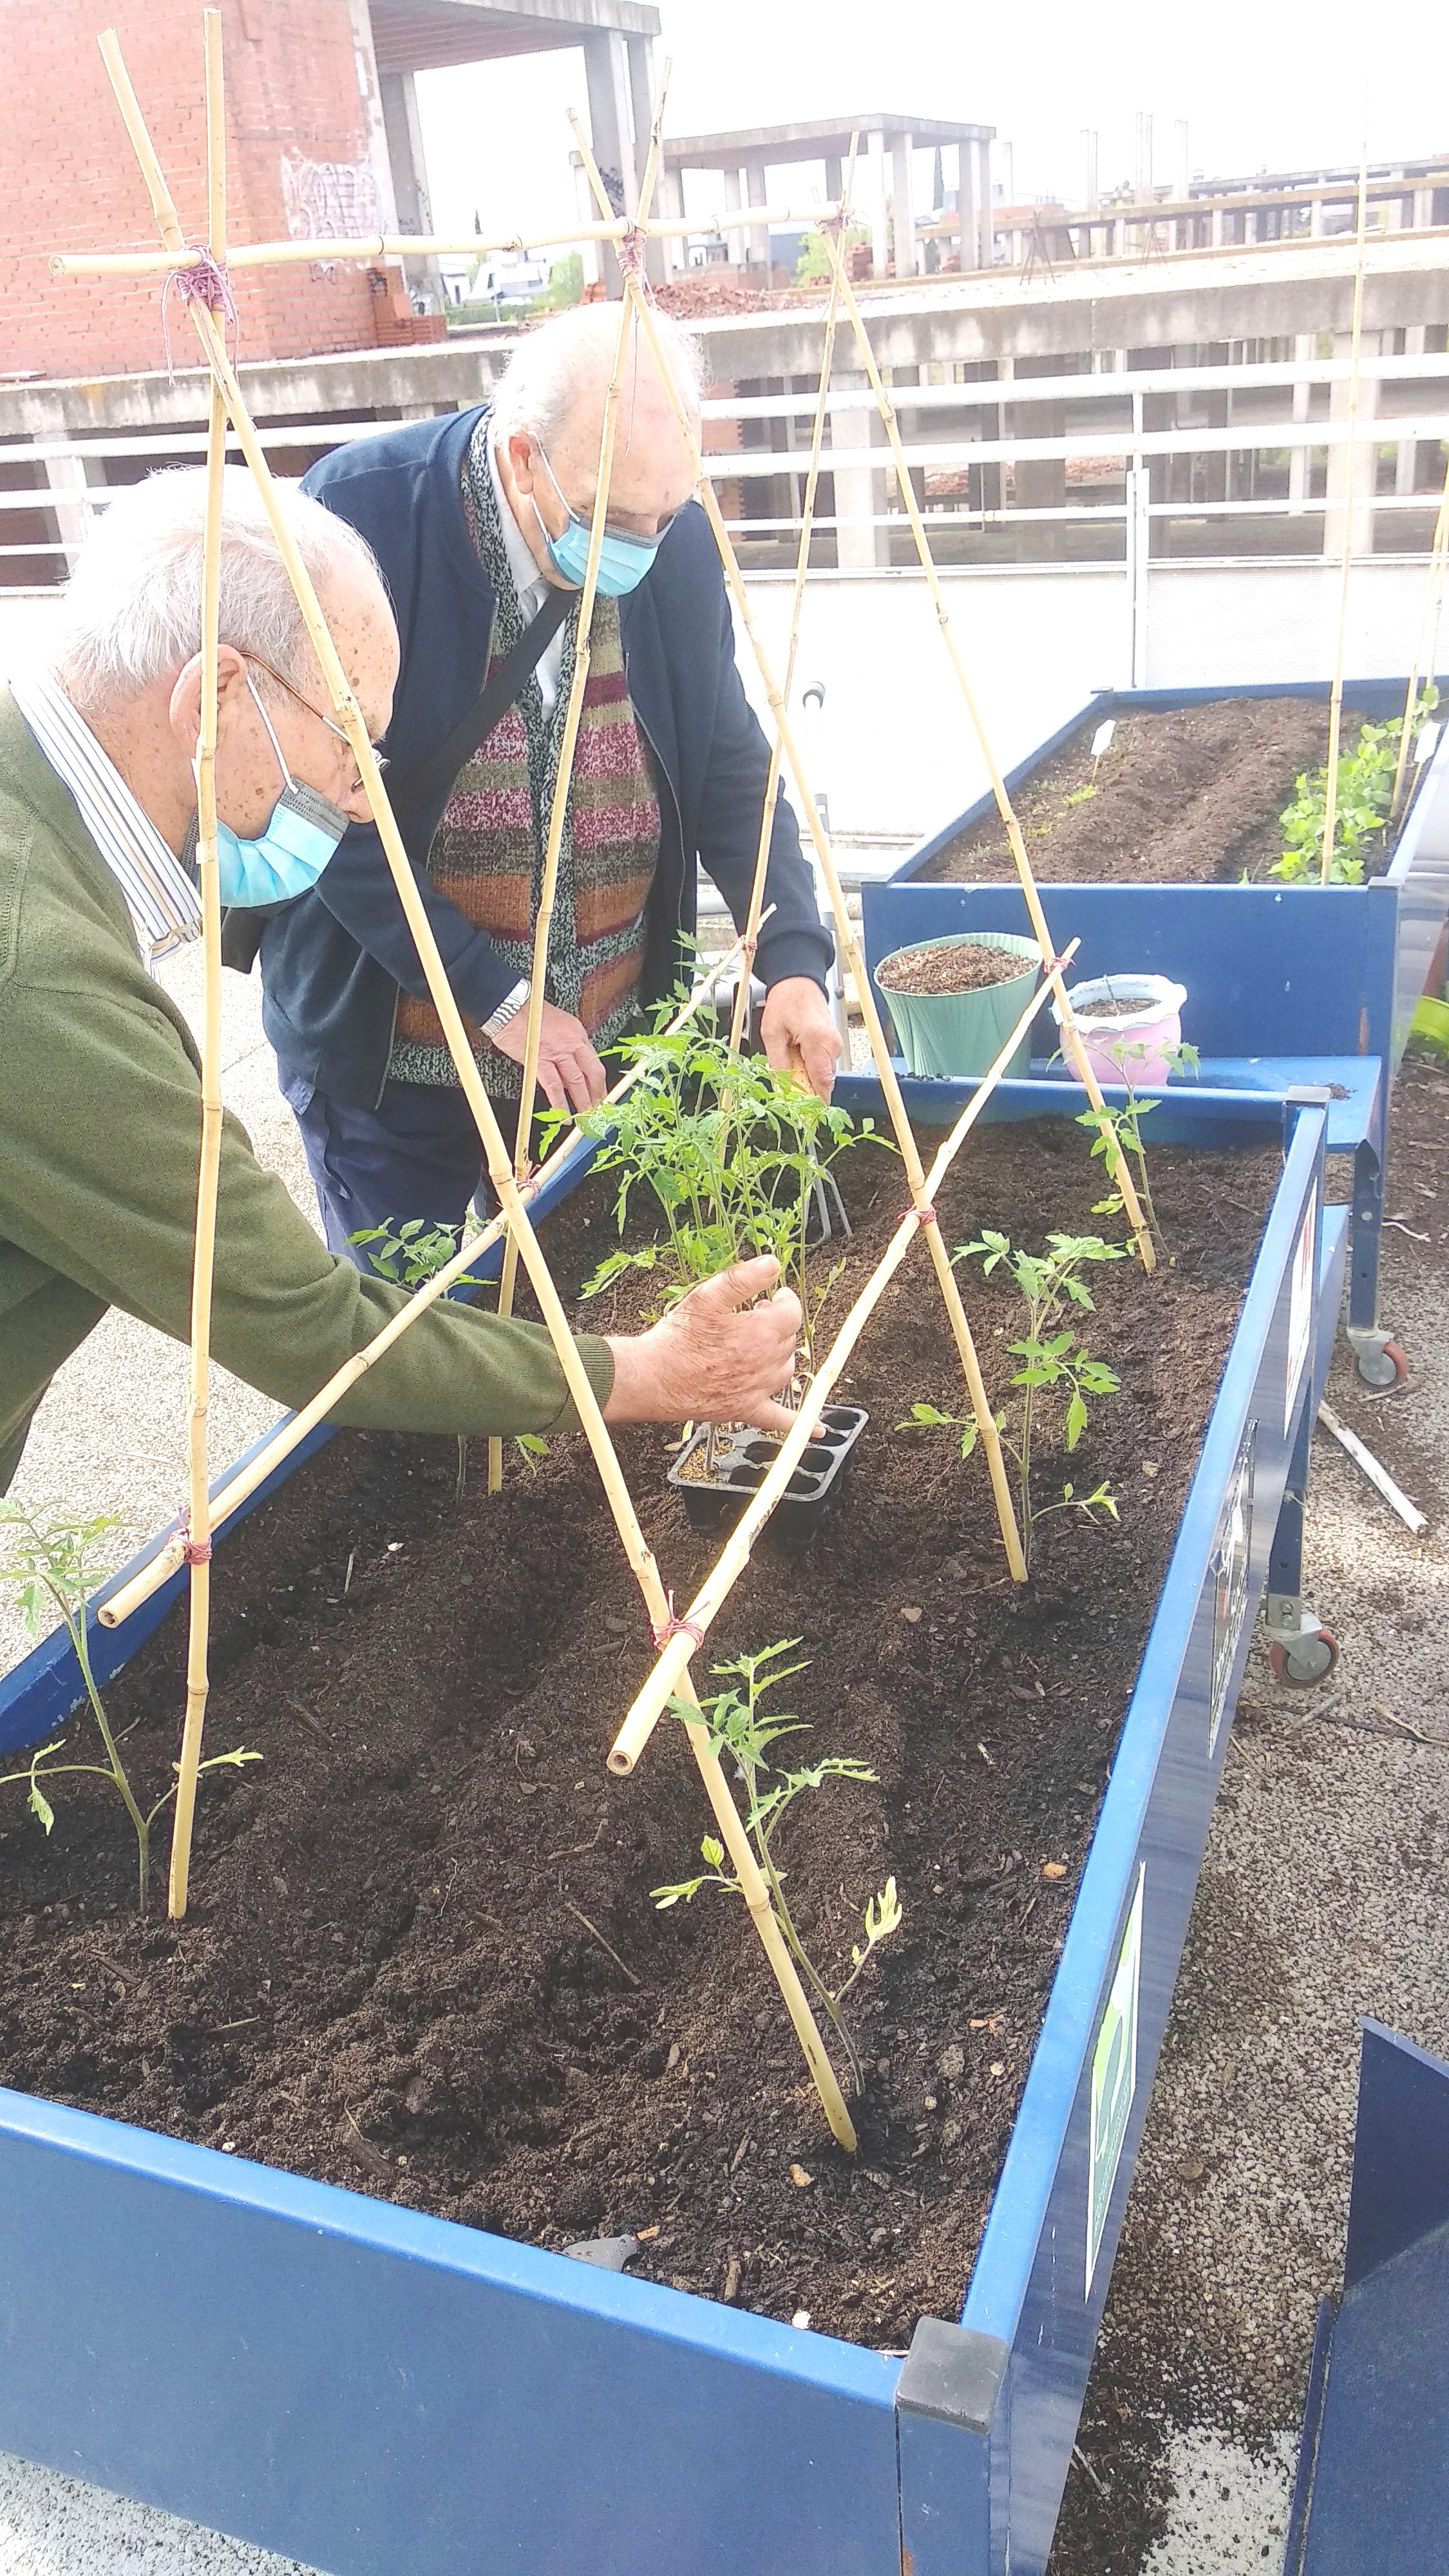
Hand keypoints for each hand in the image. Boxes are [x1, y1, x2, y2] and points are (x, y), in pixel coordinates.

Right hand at [489, 999, 606, 1114]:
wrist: (508, 1007)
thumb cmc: (528, 1014)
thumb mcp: (557, 1027)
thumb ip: (566, 1050)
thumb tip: (568, 1075)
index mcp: (577, 1033)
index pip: (594, 1062)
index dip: (599, 1082)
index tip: (600, 1094)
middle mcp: (571, 1042)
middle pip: (591, 1073)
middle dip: (596, 1095)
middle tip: (597, 1110)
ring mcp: (557, 1052)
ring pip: (575, 1082)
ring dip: (581, 1102)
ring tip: (584, 1117)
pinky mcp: (539, 1061)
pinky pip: (553, 1086)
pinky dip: (559, 1103)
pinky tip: (563, 1115)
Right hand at [603, 1255, 800, 1433]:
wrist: (653, 1377)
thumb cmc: (676, 1339)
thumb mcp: (707, 1296)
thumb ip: (743, 1277)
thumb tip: (772, 1263)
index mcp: (760, 1332)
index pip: (792, 1313)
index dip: (786, 1300)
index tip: (776, 1296)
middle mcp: (765, 1363)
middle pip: (789, 1340)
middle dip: (778, 1325)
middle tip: (756, 1316)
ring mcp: (758, 1389)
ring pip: (786, 1370)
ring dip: (780, 1355)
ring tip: (759, 1346)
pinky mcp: (746, 1410)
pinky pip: (780, 1419)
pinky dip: (801, 1423)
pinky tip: (816, 1429)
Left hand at [759, 976, 840, 1101]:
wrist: (799, 982)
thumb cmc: (785, 1001)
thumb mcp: (772, 1033)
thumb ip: (778, 1063)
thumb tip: (782, 1089)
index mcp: (817, 1041)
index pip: (821, 1083)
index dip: (815, 1104)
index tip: (807, 1119)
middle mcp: (831, 1045)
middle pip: (823, 1082)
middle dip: (806, 1092)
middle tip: (788, 1093)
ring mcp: (835, 1044)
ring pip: (822, 1075)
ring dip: (807, 1078)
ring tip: (790, 1064)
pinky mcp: (833, 1043)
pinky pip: (822, 1065)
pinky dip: (810, 1069)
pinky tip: (797, 1059)